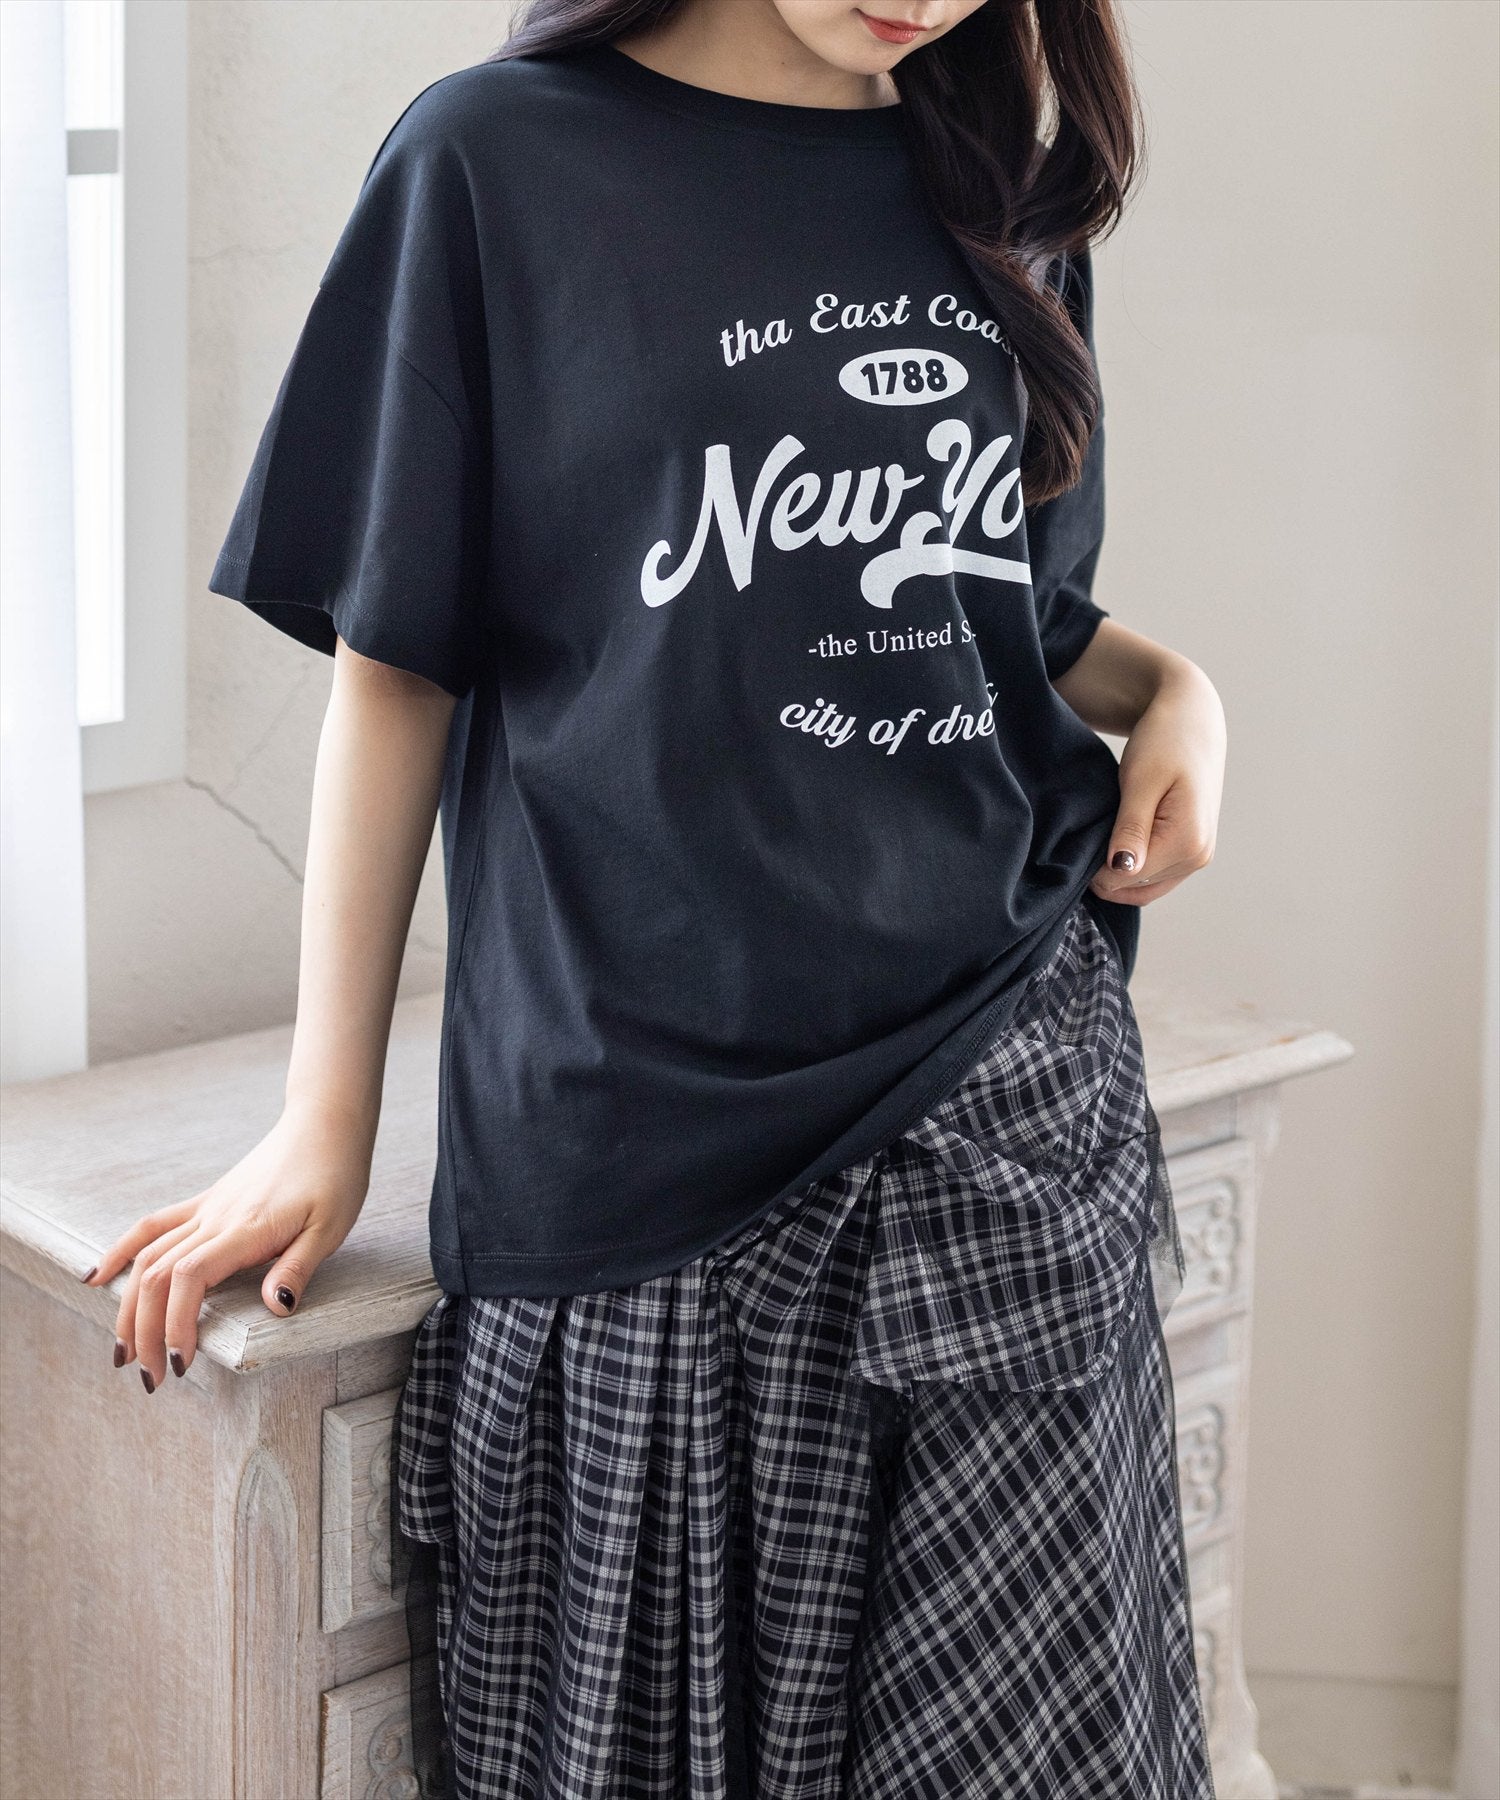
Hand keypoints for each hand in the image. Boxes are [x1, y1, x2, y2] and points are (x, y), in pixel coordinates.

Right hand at [80, 1102, 372, 1390]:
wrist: (324, 1124)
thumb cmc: (335, 1176)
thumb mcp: (332, 1226)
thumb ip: (299, 1267)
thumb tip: (279, 1307)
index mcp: (246, 1229)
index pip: (191, 1278)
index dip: (176, 1323)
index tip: (180, 1363)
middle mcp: (216, 1219)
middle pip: (158, 1275)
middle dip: (146, 1332)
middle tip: (150, 1379)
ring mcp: (206, 1209)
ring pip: (147, 1257)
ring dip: (129, 1308)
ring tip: (122, 1353)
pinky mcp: (205, 1202)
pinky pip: (152, 1227)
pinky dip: (120, 1252)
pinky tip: (94, 1277)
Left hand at [1089, 659, 1225, 907]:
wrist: (1192, 717)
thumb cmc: (1165, 740)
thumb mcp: (1141, 780)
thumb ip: (1131, 829)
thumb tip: (1120, 869)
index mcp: (1189, 842)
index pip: (1124, 878)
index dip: (1093, 866)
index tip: (1079, 838)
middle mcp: (1198, 857)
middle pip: (1134, 887)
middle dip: (1105, 869)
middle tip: (1087, 833)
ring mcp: (1198, 856)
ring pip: (1143, 886)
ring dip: (1118, 871)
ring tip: (1102, 834)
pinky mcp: (1191, 850)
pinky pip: (1154, 875)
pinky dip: (1131, 866)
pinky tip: (1115, 841)